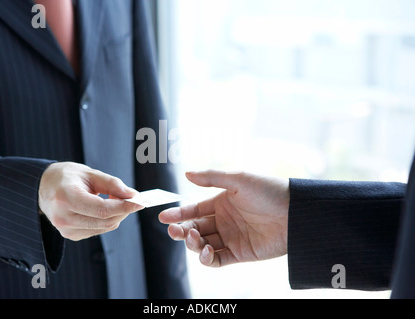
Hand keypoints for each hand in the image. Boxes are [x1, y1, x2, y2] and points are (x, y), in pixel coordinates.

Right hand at [38, 162, 143, 240]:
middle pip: (105, 221)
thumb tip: (132, 195)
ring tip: (113, 199)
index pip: (102, 209)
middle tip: (131, 198)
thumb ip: (112, 184)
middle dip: (123, 211)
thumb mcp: (89, 173)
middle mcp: (63, 217)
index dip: (124, 207)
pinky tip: (102, 208)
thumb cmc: (66, 177)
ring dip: (116, 215)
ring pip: (104, 227)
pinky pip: (98, 230)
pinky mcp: (70, 235)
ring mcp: (65, 229)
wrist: (43, 187)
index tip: (140, 202)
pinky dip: (106, 220)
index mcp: (66, 197)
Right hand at [159, 170, 289, 266]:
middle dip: (181, 230)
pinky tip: (205, 251)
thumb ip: (211, 178)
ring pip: (203, 245)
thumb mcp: (238, 179)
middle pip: (195, 228)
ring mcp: (231, 237)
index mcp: (221, 202)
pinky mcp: (240, 254)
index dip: (178, 214)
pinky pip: (217, 260)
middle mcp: (224, 220)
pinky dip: (207, 259)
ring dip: (193, 244)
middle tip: (174, 230)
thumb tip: (186, 174)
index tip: (163, 217)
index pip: (193, 210)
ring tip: (194, 238)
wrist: (295, 212)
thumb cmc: (268, 190)